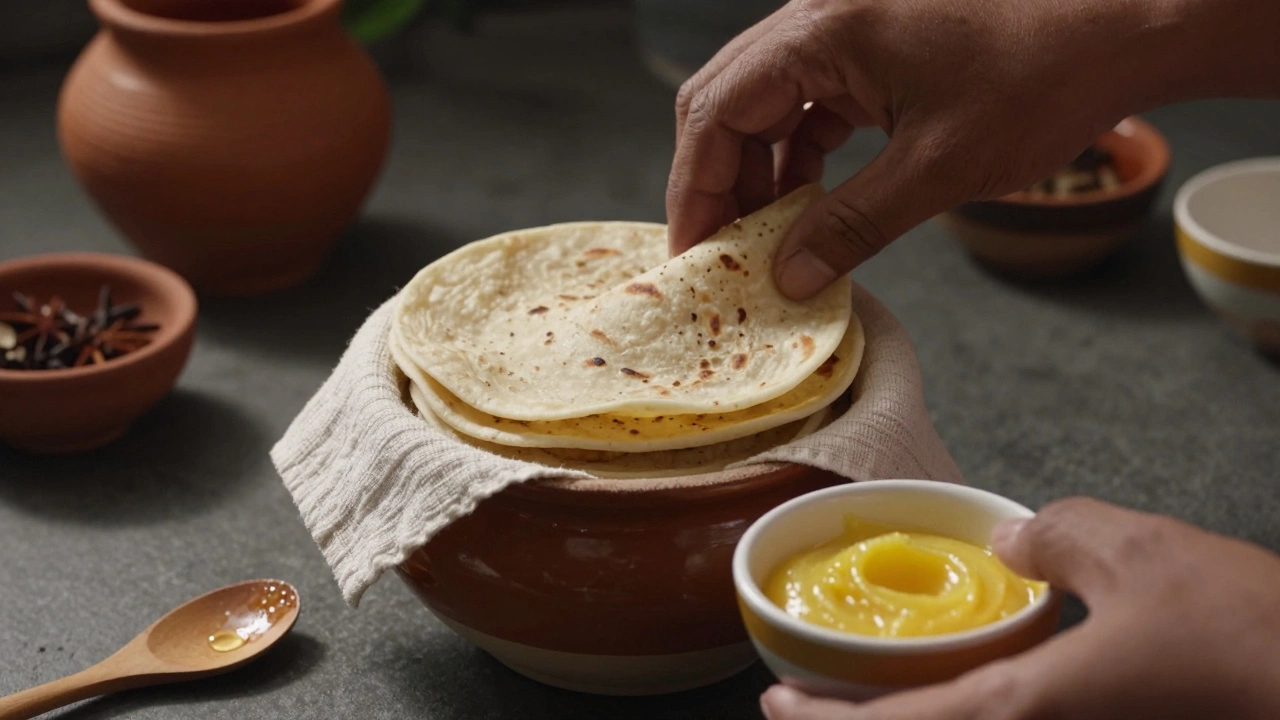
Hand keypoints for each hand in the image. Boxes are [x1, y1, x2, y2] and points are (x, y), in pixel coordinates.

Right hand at [665, 0, 1279, 299]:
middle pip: (725, 102)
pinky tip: (805, 206)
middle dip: (715, 183)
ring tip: (765, 242)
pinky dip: (796, 155)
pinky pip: (806, 101)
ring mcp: (843, 26)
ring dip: (756, 172)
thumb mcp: (938, 168)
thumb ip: (850, 225)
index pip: (716, 113)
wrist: (1121, 25)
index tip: (693, 255)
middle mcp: (818, 16)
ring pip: (762, 103)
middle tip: (719, 254)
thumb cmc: (1042, 77)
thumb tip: (787, 277)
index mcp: (822, 31)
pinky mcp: (869, 44)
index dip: (694, 190)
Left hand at [759, 497, 1279, 719]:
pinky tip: (978, 688)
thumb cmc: (1247, 639)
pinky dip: (974, 712)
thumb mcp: (1137, 553)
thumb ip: (1055, 537)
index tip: (776, 704)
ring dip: (918, 718)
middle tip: (815, 700)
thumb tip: (1014, 539)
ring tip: (888, 692)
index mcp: (1023, 711)